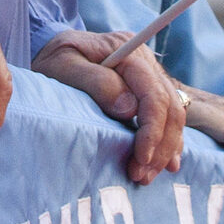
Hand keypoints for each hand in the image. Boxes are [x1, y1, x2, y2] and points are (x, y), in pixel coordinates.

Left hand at [34, 30, 184, 185]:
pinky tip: (165, 163)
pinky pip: (168, 116)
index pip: (153, 94)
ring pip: (174, 114)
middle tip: (141, 175)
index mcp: (128, 50)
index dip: (152, 130)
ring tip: (146, 175)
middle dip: (160, 146)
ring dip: (165, 148)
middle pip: (170, 107)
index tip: (140, 158)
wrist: (50, 48)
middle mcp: (145, 60)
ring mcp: (149, 73)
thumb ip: (96, 83)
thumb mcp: (64, 67)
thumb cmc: (53, 58)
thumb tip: (130, 109)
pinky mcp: (147, 88)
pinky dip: (168, 141)